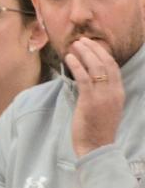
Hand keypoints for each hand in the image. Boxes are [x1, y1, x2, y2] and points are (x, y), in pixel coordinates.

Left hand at [65, 36, 123, 157]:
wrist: (96, 147)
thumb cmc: (97, 130)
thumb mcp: (105, 108)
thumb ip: (101, 94)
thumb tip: (89, 81)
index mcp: (119, 93)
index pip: (113, 67)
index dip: (103, 53)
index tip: (92, 46)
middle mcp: (113, 92)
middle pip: (106, 62)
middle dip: (94, 49)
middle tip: (82, 40)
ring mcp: (103, 96)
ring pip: (95, 67)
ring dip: (84, 53)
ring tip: (74, 45)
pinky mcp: (90, 101)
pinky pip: (84, 78)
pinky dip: (76, 65)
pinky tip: (69, 58)